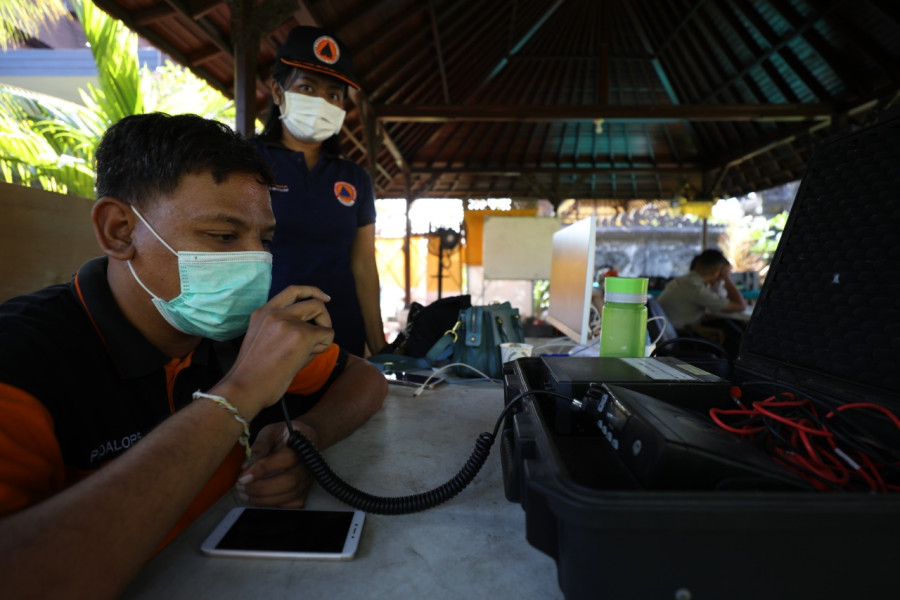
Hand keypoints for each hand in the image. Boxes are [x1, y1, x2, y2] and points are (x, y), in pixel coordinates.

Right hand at [213, 286, 333, 414]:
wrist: (245, 387)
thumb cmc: (255, 373)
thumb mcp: (264, 340)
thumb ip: (285, 328)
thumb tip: (316, 328)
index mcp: (263, 312)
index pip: (293, 291)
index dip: (312, 291)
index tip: (324, 299)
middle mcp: (275, 312)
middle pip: (313, 302)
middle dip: (324, 317)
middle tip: (321, 335)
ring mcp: (287, 322)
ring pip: (322, 316)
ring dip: (324, 333)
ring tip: (310, 351)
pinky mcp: (301, 335)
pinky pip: (327, 334)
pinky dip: (324, 345)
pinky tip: (309, 357)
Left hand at [234, 420, 317, 507]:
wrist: (303, 440)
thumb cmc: (285, 435)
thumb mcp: (271, 431)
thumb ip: (261, 444)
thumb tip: (247, 466)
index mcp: (303, 444)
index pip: (286, 459)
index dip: (263, 469)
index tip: (243, 476)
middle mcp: (309, 464)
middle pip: (289, 482)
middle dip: (261, 488)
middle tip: (241, 486)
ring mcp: (308, 480)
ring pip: (289, 495)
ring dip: (263, 499)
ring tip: (244, 493)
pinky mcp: (304, 492)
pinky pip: (291, 505)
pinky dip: (274, 504)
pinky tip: (260, 498)